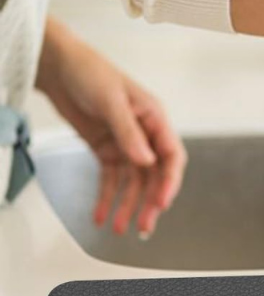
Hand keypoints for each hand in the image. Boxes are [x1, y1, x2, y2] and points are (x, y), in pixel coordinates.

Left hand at [35, 19, 185, 236]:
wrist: (59, 67)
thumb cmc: (90, 72)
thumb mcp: (111, 101)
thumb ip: (129, 132)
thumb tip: (145, 161)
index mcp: (155, 118)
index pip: (171, 156)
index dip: (170, 182)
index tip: (161, 203)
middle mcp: (144, 134)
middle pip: (154, 175)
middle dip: (149, 201)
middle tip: (143, 226)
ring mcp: (125, 143)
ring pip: (133, 182)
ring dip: (127, 205)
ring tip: (119, 227)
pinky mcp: (106, 148)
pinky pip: (111, 178)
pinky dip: (107, 197)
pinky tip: (102, 214)